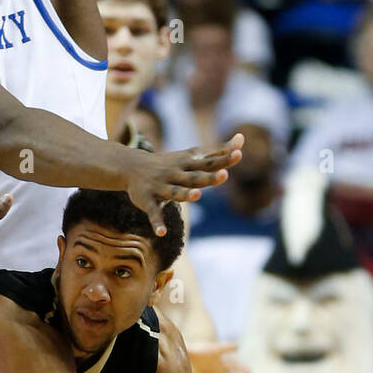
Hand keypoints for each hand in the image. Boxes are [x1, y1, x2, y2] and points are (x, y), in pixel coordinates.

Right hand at [126, 134, 242, 236]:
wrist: (131, 167)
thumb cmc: (170, 164)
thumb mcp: (192, 155)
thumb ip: (217, 151)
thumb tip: (241, 139)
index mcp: (188, 164)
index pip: (209, 162)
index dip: (223, 159)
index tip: (238, 154)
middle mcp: (175, 174)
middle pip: (195, 177)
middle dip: (209, 177)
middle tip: (224, 175)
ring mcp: (161, 187)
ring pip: (175, 192)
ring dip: (186, 194)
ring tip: (197, 196)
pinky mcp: (148, 201)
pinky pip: (154, 213)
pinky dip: (157, 223)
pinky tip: (161, 233)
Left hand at [186, 341, 250, 372]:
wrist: (200, 360)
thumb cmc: (194, 353)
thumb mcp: (189, 349)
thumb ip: (184, 347)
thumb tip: (172, 341)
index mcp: (214, 352)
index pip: (222, 348)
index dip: (228, 347)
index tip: (236, 347)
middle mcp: (222, 362)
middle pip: (233, 365)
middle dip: (240, 368)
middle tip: (249, 372)